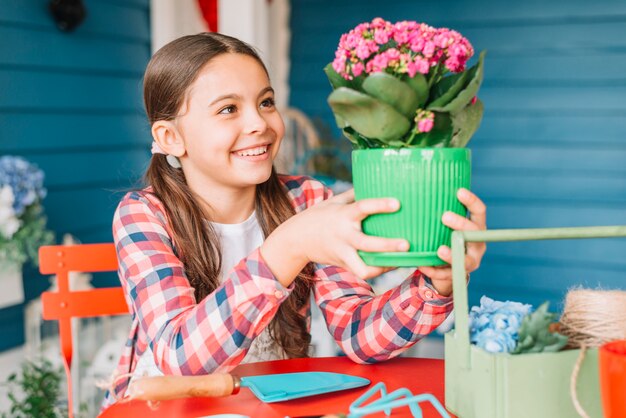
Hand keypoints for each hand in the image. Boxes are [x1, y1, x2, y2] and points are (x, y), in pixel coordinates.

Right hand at [263, 189, 408, 282]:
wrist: (296, 240)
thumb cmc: (318, 216)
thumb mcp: (333, 201)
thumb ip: (354, 194)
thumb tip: (376, 183)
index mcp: (343, 215)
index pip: (363, 207)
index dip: (380, 205)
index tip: (397, 203)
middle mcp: (343, 235)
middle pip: (367, 244)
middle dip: (387, 246)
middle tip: (407, 244)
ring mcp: (343, 252)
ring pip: (363, 268)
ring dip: (383, 267)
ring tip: (401, 261)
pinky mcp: (343, 264)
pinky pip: (362, 272)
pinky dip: (377, 270)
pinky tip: (391, 264)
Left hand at [419, 188, 486, 295]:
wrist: (447, 268)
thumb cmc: (445, 238)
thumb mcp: (448, 226)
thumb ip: (444, 214)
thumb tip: (423, 190)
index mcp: (477, 228)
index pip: (480, 212)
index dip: (472, 201)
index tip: (459, 191)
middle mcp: (477, 245)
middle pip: (474, 234)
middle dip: (461, 225)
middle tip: (444, 216)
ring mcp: (469, 262)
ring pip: (465, 260)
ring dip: (452, 254)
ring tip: (440, 250)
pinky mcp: (457, 276)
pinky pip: (446, 274)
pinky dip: (433, 270)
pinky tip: (422, 264)